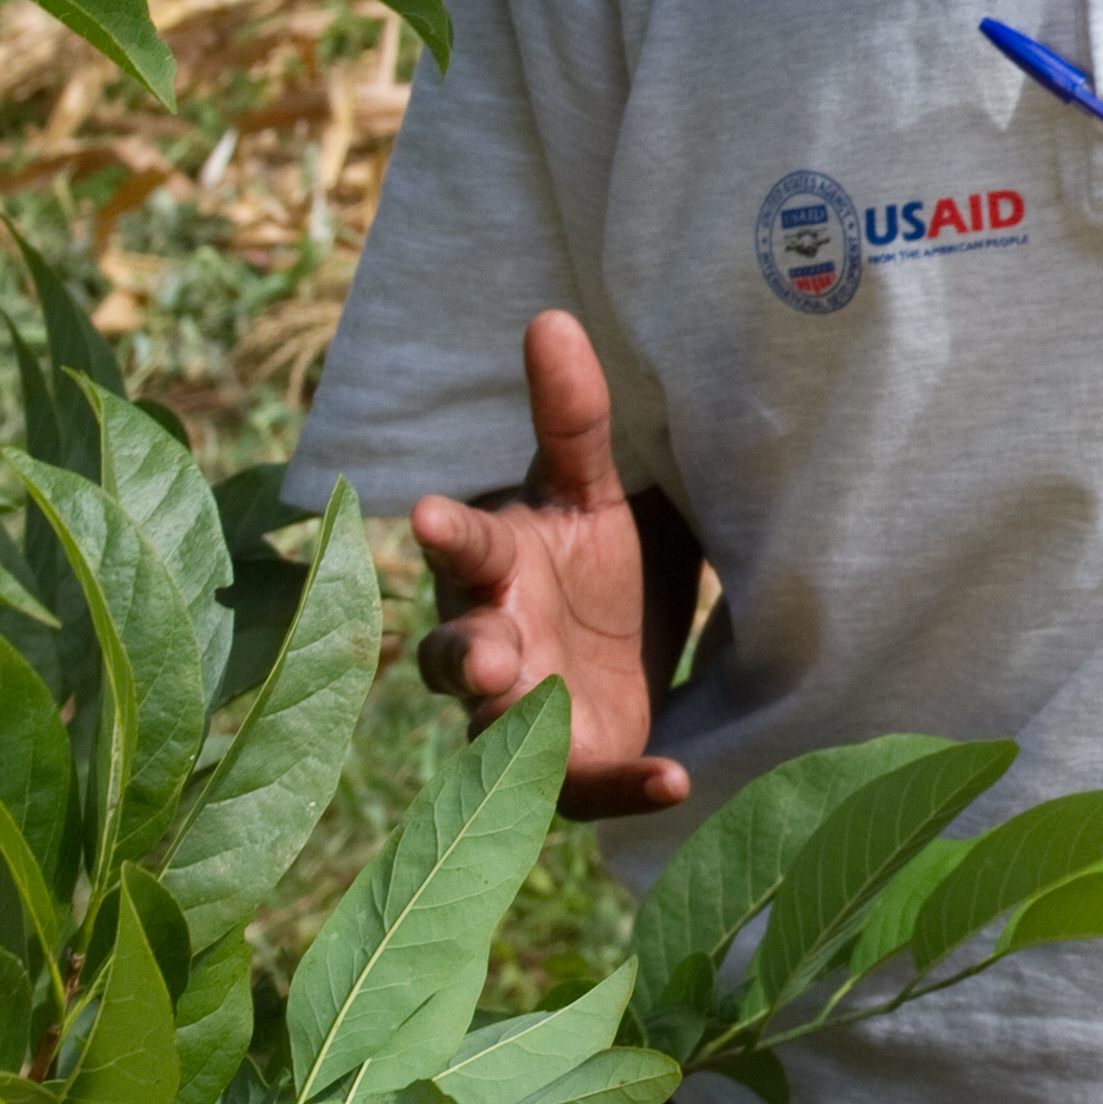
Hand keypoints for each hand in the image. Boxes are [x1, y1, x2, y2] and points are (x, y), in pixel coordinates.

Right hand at [406, 310, 687, 815]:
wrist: (625, 652)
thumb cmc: (591, 559)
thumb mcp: (595, 491)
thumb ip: (574, 420)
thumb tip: (552, 317)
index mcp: (497, 563)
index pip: (464, 543)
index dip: (447, 532)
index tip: (427, 511)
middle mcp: (491, 638)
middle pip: (455, 650)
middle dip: (465, 651)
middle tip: (486, 650)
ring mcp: (519, 710)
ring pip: (494, 726)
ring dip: (513, 725)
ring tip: (540, 719)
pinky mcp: (564, 768)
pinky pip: (584, 786)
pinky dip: (624, 785)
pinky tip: (675, 780)